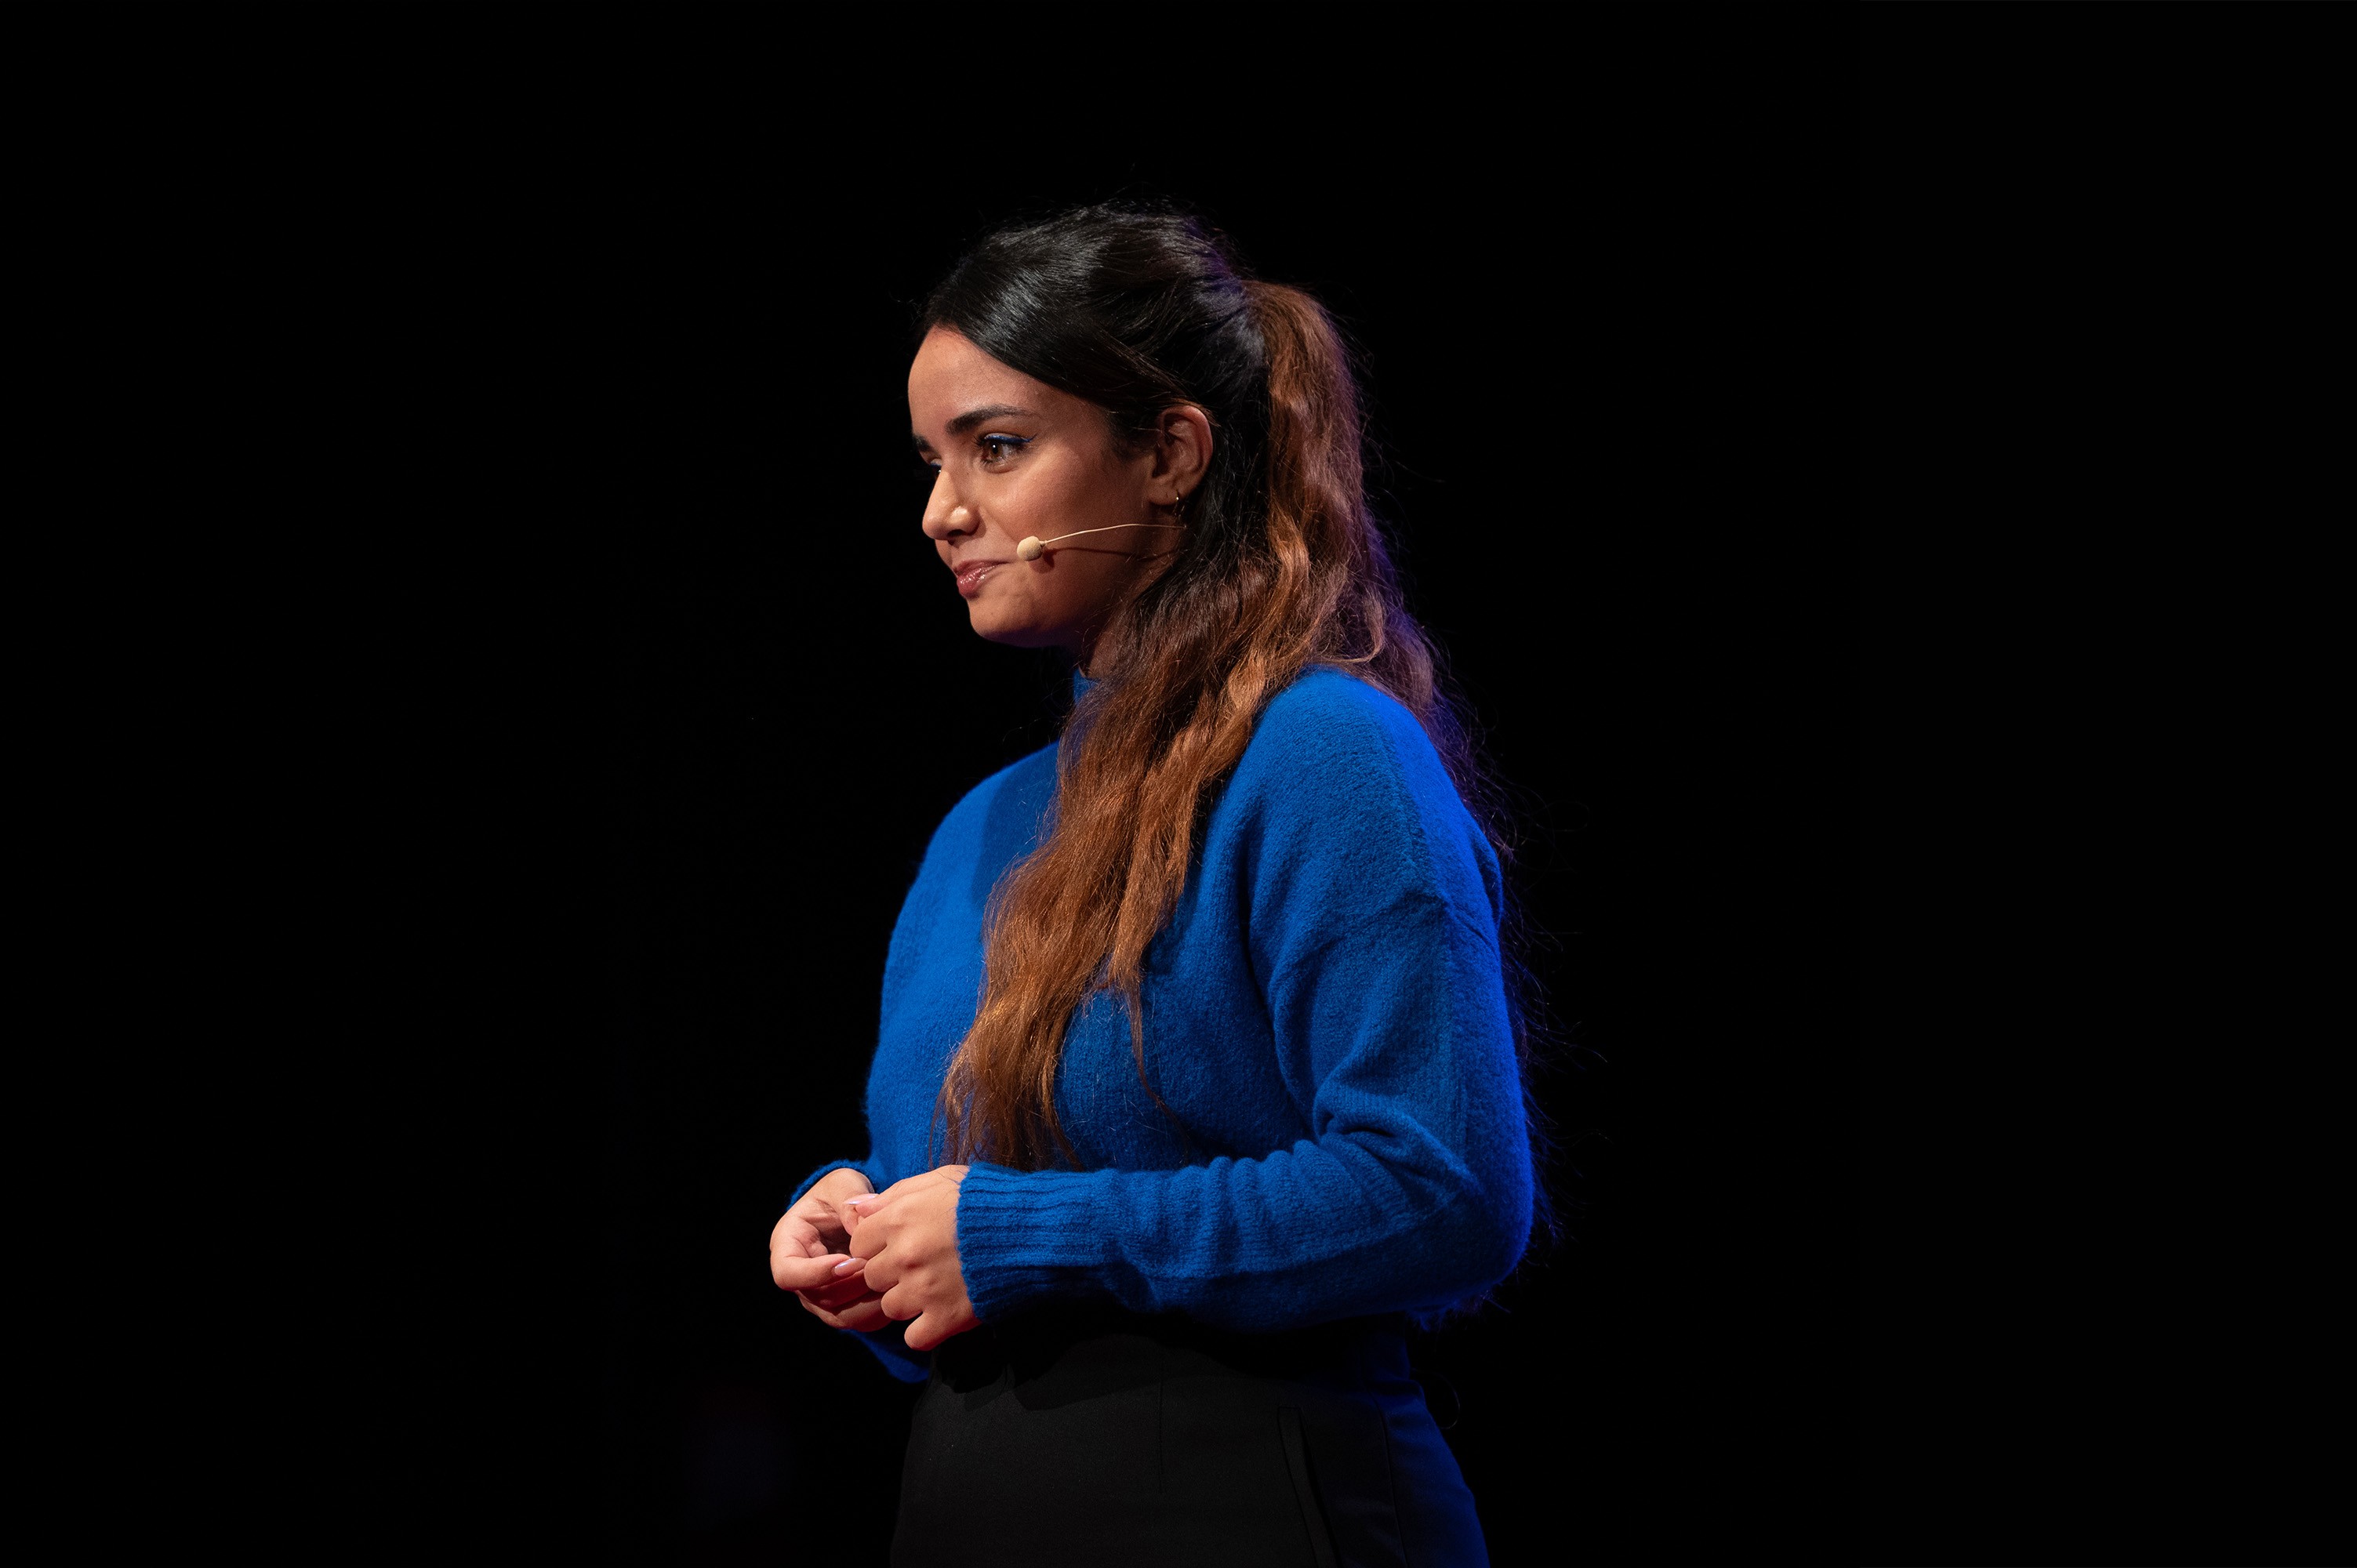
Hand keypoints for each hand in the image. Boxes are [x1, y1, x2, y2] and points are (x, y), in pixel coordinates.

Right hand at [770, 1168, 887, 1330]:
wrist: (854, 1210)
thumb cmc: (842, 1194)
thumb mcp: (843, 1183)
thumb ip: (849, 1199)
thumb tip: (860, 1227)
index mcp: (788, 1246)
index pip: (787, 1274)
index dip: (815, 1274)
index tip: (847, 1260)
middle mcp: (801, 1278)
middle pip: (819, 1299)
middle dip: (852, 1285)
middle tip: (879, 1264)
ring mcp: (822, 1297)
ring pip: (841, 1317)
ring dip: (869, 1301)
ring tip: (892, 1274)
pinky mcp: (846, 1307)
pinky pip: (862, 1321)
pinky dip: (882, 1310)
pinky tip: (900, 1287)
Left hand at [844, 1165, 975, 1352]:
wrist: (1032, 1229)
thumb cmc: (986, 1199)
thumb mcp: (940, 1180)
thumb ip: (894, 1194)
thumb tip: (854, 1209)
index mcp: (899, 1219)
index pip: (860, 1243)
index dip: (878, 1244)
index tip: (899, 1243)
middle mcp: (904, 1256)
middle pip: (872, 1277)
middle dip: (892, 1272)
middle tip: (922, 1265)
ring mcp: (923, 1290)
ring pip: (891, 1308)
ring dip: (908, 1301)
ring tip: (935, 1288)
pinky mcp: (945, 1318)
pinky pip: (915, 1337)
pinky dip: (926, 1330)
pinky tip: (941, 1313)